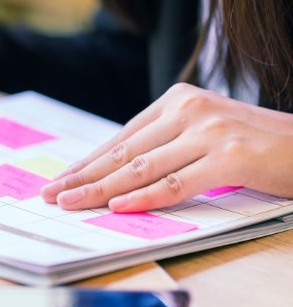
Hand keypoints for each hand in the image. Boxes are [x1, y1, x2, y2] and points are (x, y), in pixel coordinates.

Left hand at [40, 82, 292, 211]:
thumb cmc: (254, 143)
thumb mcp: (203, 132)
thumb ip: (165, 143)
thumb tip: (115, 170)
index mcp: (178, 99)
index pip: (122, 136)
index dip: (88, 161)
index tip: (62, 178)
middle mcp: (189, 109)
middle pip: (124, 150)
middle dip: (83, 175)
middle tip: (51, 193)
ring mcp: (209, 130)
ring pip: (142, 167)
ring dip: (101, 189)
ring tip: (71, 202)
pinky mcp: (230, 156)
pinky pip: (177, 183)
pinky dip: (144, 197)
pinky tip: (117, 206)